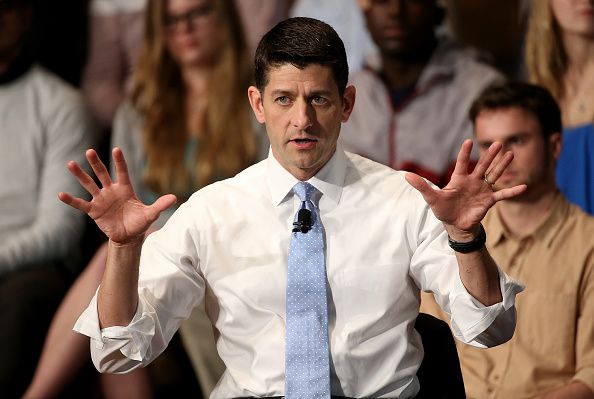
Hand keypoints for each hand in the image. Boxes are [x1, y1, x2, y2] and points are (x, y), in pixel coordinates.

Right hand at [58, 148, 175, 244]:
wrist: (129, 236)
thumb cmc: (140, 222)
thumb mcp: (151, 214)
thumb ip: (160, 205)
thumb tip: (174, 198)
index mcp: (125, 189)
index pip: (122, 172)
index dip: (120, 162)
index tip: (117, 150)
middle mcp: (111, 191)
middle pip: (102, 174)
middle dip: (96, 163)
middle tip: (89, 151)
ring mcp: (101, 199)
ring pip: (89, 184)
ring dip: (80, 175)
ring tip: (70, 164)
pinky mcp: (94, 211)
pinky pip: (81, 204)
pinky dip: (72, 200)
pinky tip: (61, 194)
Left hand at [405, 139, 525, 238]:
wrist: (456, 225)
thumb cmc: (444, 210)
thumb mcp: (431, 198)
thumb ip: (421, 186)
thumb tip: (406, 175)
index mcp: (458, 179)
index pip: (462, 163)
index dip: (464, 153)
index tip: (468, 141)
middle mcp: (473, 181)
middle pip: (482, 165)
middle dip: (490, 155)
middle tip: (498, 142)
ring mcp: (482, 190)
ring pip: (494, 175)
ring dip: (502, 166)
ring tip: (511, 153)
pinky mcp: (489, 201)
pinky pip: (502, 195)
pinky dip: (512, 192)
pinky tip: (524, 186)